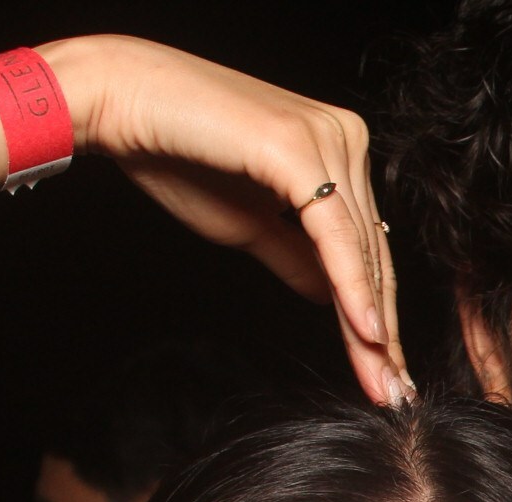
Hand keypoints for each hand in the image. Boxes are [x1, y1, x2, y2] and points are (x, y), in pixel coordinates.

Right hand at [44, 36, 410, 404]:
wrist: (117, 100)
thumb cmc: (173, 154)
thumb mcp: (247, 222)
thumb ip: (296, 257)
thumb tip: (329, 296)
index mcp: (337, 150)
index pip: (365, 246)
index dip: (376, 312)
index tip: (387, 370)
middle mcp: (344, 138)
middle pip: (369, 252)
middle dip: (382, 331)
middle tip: (394, 392)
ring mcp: (327, 138)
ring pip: (358, 249)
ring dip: (371, 323)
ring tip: (381, 379)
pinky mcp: (299, 147)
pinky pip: (333, 233)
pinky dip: (351, 287)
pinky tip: (367, 333)